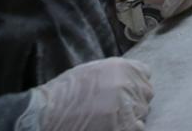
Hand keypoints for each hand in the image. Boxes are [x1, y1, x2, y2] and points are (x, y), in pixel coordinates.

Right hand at [35, 58, 152, 130]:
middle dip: (134, 100)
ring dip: (130, 115)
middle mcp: (127, 83)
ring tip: (108, 117)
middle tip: (115, 107)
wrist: (45, 113)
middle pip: (146, 93)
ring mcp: (126, 105)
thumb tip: (132, 80)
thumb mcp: (92, 71)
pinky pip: (137, 127)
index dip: (136, 83)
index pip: (145, 73)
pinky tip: (112, 126)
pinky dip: (128, 127)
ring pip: (142, 111)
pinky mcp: (122, 125)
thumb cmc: (65, 92)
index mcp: (121, 67)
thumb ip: (116, 73)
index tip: (127, 91)